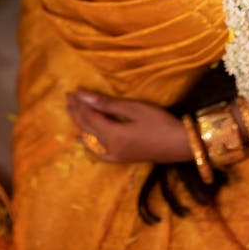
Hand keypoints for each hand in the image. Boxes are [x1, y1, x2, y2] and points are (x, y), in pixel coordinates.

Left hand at [65, 88, 191, 163]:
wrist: (181, 145)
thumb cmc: (160, 123)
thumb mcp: (134, 109)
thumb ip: (107, 104)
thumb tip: (83, 96)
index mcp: (112, 135)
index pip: (88, 117)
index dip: (79, 103)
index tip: (72, 91)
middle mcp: (110, 148)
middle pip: (86, 128)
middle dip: (76, 112)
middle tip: (68, 98)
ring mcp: (115, 156)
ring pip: (90, 139)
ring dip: (80, 124)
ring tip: (72, 112)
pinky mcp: (121, 158)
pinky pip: (98, 151)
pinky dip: (88, 142)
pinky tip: (83, 139)